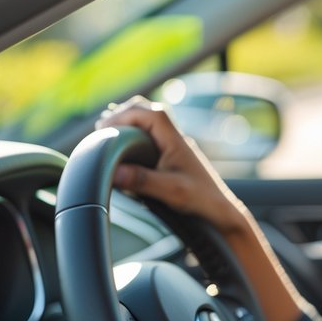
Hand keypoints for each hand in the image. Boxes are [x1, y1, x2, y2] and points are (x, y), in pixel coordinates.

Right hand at [97, 97, 248, 235]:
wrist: (219, 210)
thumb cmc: (200, 199)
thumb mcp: (170, 191)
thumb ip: (142, 181)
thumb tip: (114, 171)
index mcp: (176, 140)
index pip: (150, 113)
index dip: (124, 115)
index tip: (104, 128)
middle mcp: (175, 138)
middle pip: (147, 111)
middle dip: (123, 115)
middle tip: (102, 130)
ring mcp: (173, 146)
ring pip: (148, 122)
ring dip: (128, 123)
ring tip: (108, 136)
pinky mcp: (171, 156)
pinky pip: (150, 135)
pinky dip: (134, 135)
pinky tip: (123, 150)